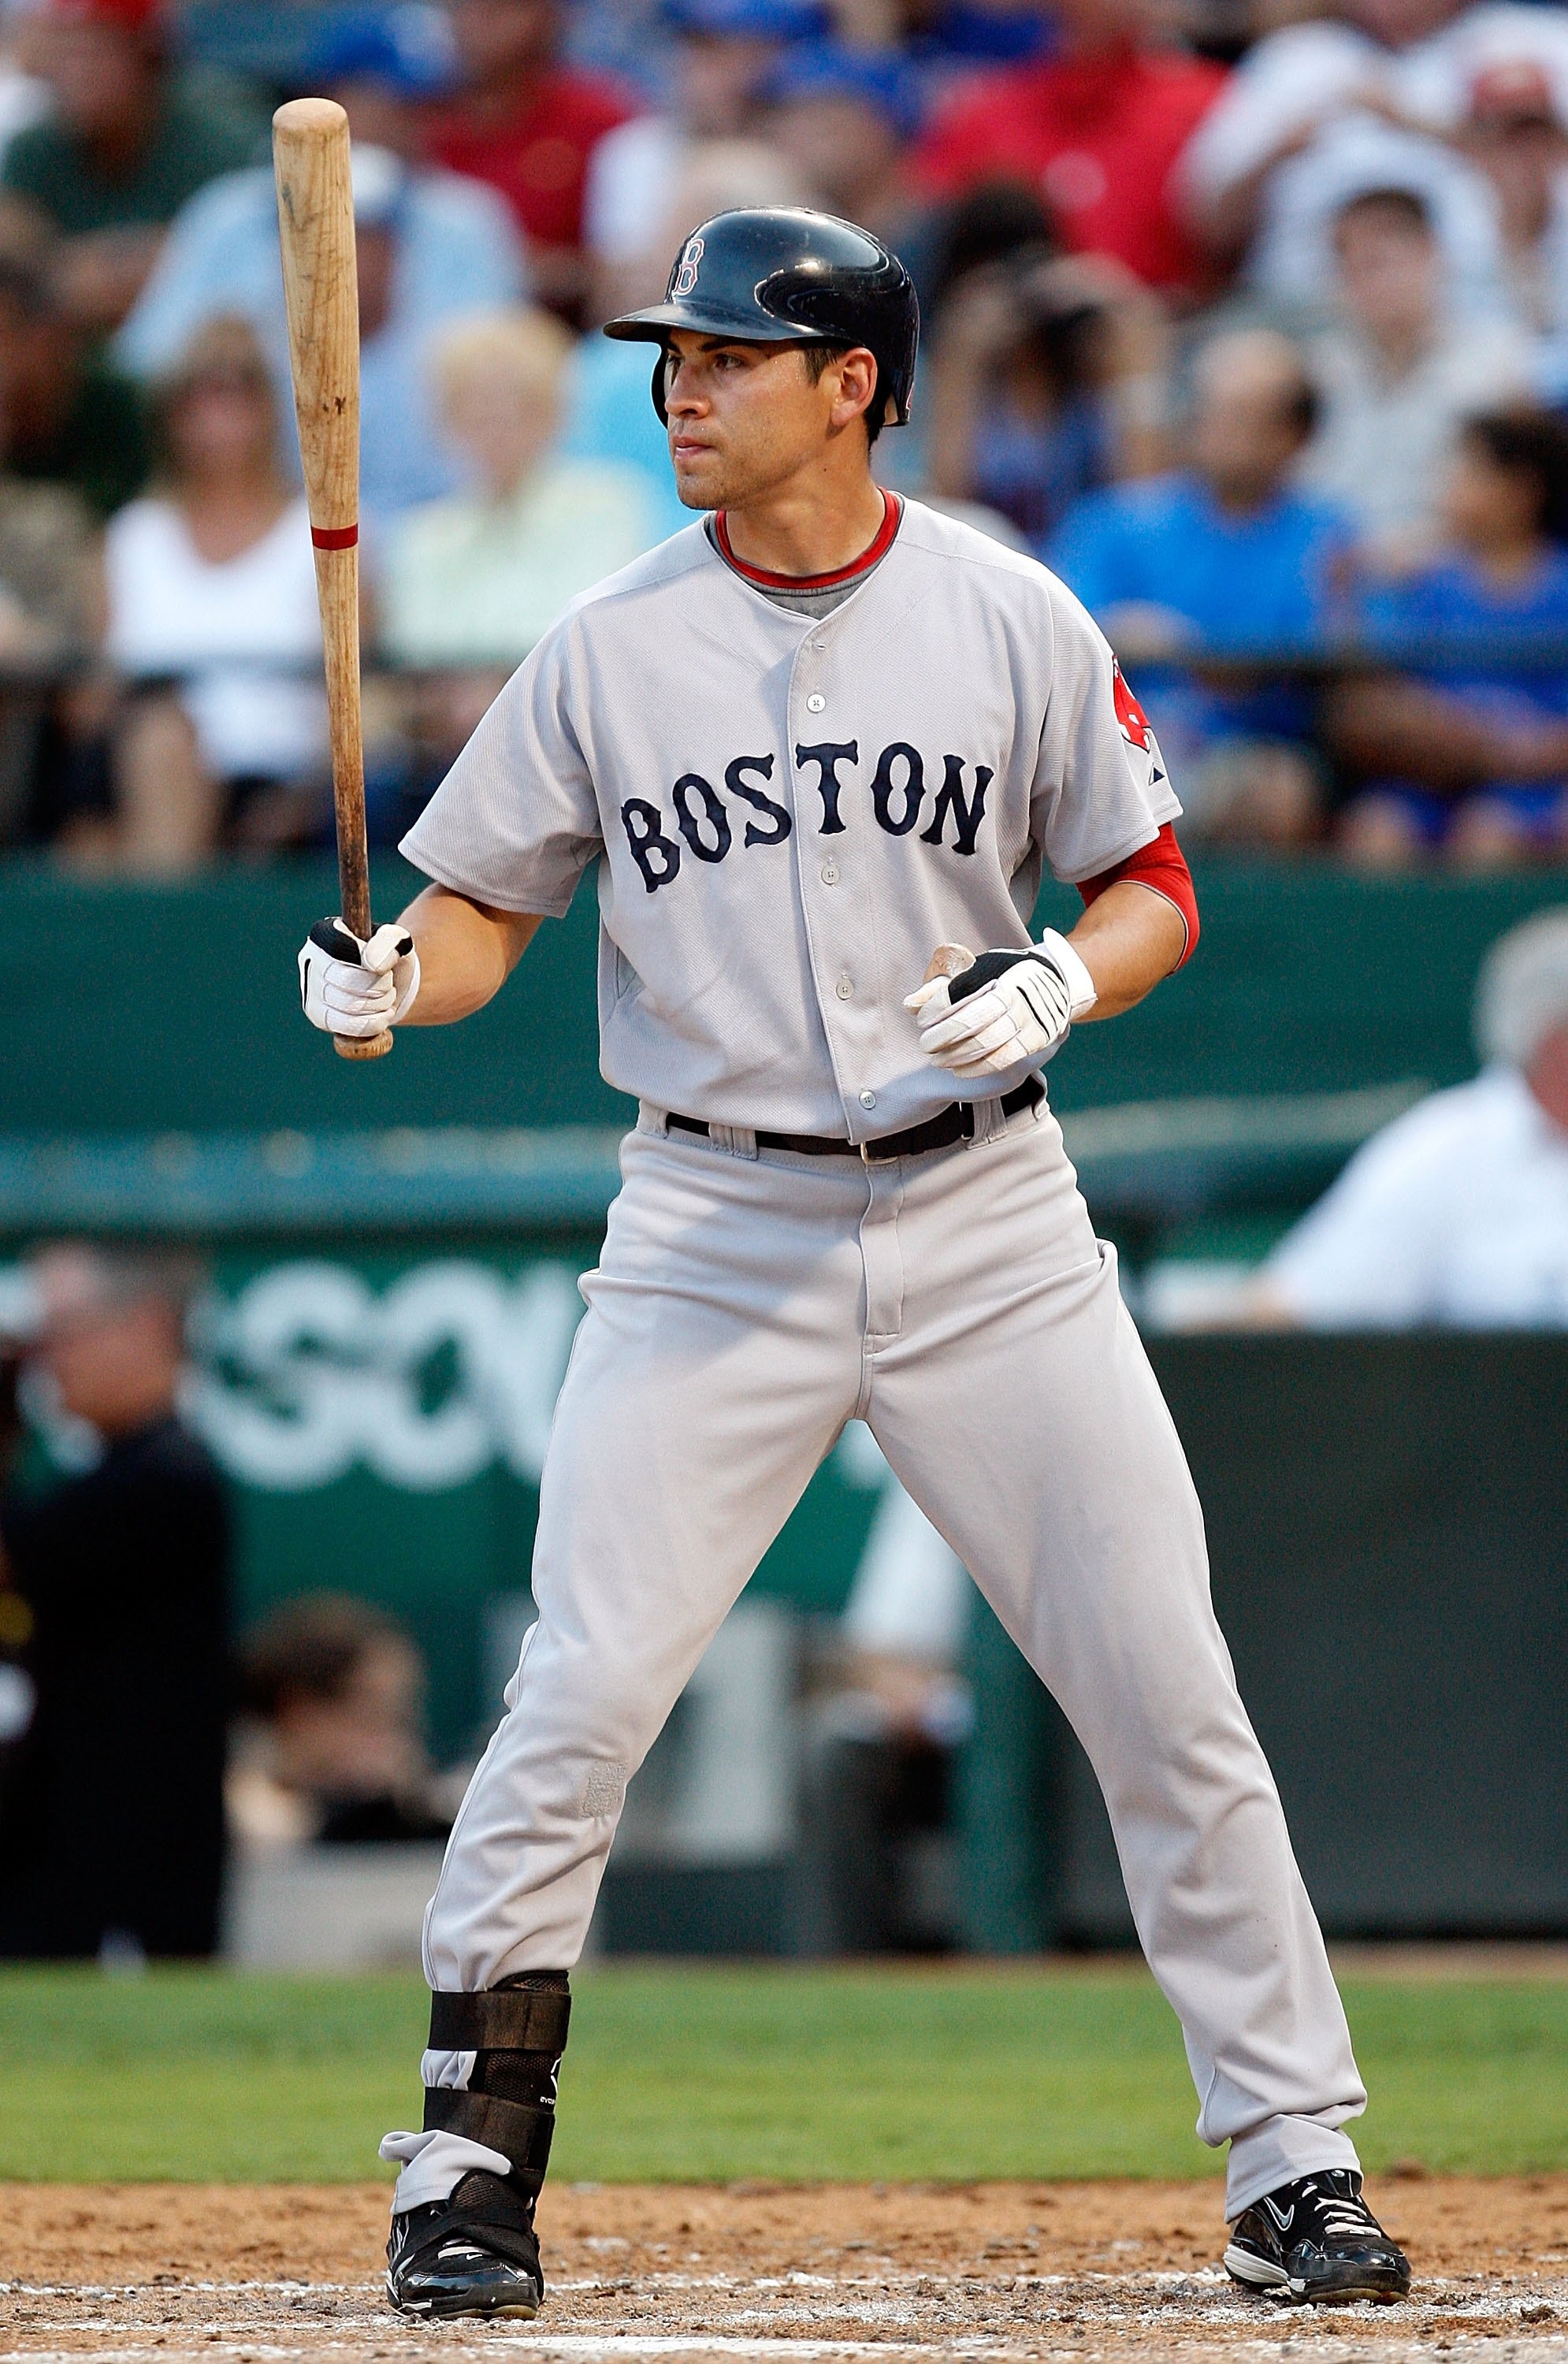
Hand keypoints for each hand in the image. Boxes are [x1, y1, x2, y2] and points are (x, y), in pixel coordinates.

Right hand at [298, 917, 419, 1037]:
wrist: (387, 985)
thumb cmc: (389, 958)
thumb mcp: (398, 942)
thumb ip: (390, 942)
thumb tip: (372, 964)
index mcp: (325, 933)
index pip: (345, 952)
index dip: (373, 967)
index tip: (385, 970)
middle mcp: (310, 958)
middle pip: (346, 981)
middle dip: (379, 988)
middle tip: (389, 987)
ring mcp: (310, 988)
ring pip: (347, 1006)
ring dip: (378, 1006)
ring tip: (386, 999)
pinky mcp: (316, 1014)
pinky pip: (344, 1025)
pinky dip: (371, 1023)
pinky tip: (381, 1016)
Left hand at [904, 929, 1096, 1077]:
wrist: (1058, 981)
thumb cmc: (1006, 975)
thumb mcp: (978, 970)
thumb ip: (943, 987)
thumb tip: (909, 1005)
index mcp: (997, 973)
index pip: (959, 994)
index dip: (935, 1009)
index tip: (921, 1019)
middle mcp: (1015, 995)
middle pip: (970, 1021)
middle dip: (941, 1036)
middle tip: (925, 1044)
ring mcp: (1028, 1018)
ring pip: (985, 1043)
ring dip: (955, 1055)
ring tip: (938, 1059)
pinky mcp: (1036, 1040)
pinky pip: (1003, 1059)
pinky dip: (977, 1068)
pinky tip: (959, 1070)